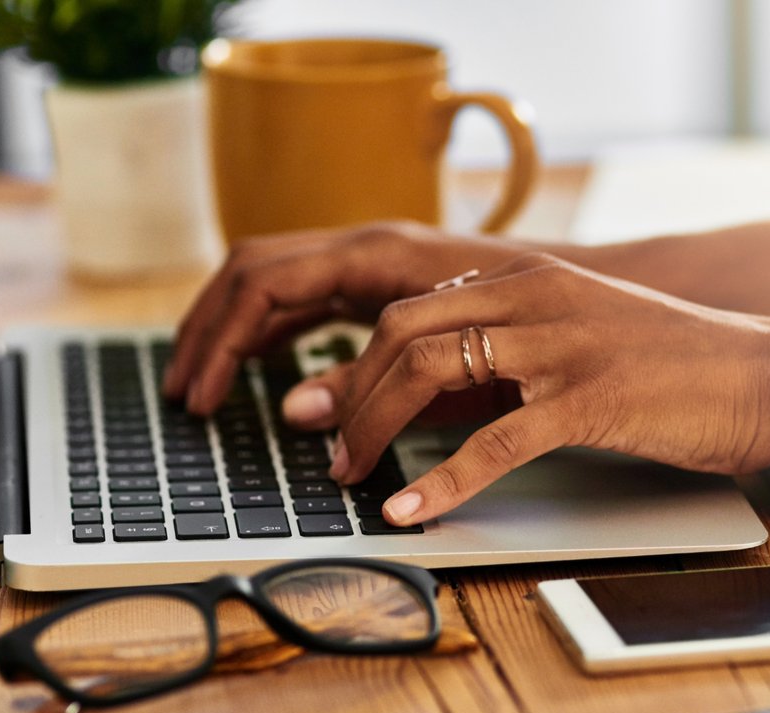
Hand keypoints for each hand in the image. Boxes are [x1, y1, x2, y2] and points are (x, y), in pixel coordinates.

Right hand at [162, 221, 540, 412]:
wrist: (587, 292)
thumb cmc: (534, 320)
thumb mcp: (451, 365)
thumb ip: (372, 383)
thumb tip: (295, 410)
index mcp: (376, 254)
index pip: (263, 283)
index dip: (221, 340)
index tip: (200, 394)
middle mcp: (366, 246)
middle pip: (253, 271)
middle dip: (208, 330)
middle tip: (183, 392)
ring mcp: (372, 259)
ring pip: (273, 277)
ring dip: (231, 328)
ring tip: (203, 384)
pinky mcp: (383, 281)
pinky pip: (305, 293)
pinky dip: (270, 327)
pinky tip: (258, 365)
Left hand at [298, 253, 769, 524]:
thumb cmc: (683, 364)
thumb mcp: (587, 333)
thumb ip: (520, 344)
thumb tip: (454, 382)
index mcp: (530, 279)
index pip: (412, 306)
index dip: (354, 358)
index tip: (322, 399)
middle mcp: (536, 298)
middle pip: (402, 332)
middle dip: (347, 392)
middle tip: (320, 441)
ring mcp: (561, 346)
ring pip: (432, 372)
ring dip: (375, 428)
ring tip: (350, 474)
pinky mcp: (589, 400)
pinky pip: (493, 444)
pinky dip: (440, 482)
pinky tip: (410, 512)